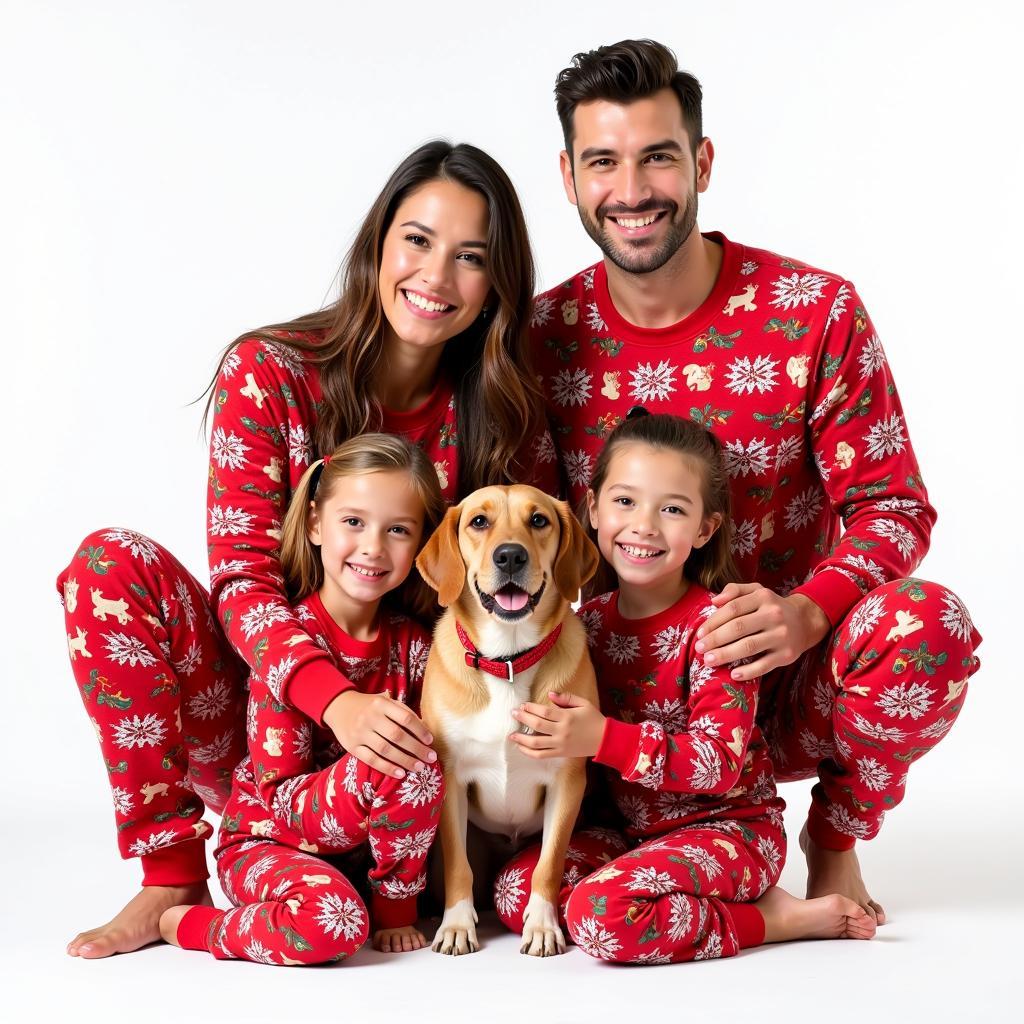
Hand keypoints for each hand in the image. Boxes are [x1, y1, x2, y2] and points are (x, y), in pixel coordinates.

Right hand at [323, 690, 436, 778]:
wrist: (338, 707)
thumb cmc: (369, 706)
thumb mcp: (385, 702)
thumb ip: (402, 712)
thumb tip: (424, 729)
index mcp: (381, 704)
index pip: (405, 718)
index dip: (420, 730)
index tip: (430, 741)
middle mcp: (370, 717)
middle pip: (397, 736)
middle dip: (416, 749)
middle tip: (430, 758)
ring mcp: (360, 733)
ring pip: (385, 750)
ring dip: (405, 760)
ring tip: (419, 767)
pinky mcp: (352, 747)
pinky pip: (371, 759)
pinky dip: (387, 768)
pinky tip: (400, 774)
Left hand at [508, 691, 604, 759]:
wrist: (605, 740)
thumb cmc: (594, 719)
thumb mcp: (583, 703)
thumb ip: (566, 698)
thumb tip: (549, 694)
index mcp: (567, 717)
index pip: (544, 711)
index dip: (531, 708)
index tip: (522, 705)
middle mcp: (562, 731)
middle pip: (537, 725)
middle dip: (523, 718)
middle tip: (513, 713)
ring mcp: (560, 744)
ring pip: (536, 743)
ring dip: (522, 738)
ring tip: (512, 734)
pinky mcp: (560, 753)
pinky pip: (541, 755)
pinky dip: (529, 752)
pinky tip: (522, 747)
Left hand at [695, 583, 830, 681]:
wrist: (805, 621)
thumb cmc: (771, 607)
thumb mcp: (756, 591)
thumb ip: (734, 590)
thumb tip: (713, 601)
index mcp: (763, 597)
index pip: (732, 609)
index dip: (713, 622)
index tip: (699, 634)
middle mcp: (774, 615)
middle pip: (738, 628)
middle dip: (715, 639)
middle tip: (699, 649)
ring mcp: (781, 636)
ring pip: (749, 646)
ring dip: (726, 655)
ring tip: (708, 661)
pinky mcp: (787, 655)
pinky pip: (764, 665)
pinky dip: (748, 671)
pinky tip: (733, 674)